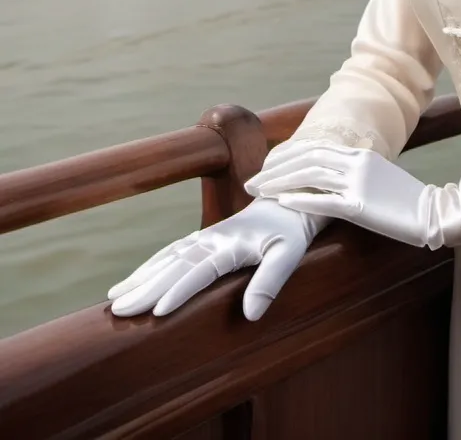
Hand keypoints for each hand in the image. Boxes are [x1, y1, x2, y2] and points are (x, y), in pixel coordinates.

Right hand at [107, 198, 326, 320]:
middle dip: (146, 288)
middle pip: (175, 265)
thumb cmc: (292, 231)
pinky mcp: (206, 238)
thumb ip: (270, 281)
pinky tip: (134, 280)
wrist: (291, 199)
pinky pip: (172, 252)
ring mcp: (207, 237)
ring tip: (115, 298)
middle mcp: (213, 239)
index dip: (179, 291)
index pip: (200, 270)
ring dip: (142, 277)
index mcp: (231, 244)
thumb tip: (250, 315)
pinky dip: (151, 265)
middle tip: (118, 311)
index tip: (156, 311)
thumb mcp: (290, 254)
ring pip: (168, 258)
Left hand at [245, 138, 460, 249]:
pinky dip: (298, 200)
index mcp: (362, 153)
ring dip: (279, 182)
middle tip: (252, 181)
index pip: (314, 147)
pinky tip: (281, 202)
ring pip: (309, 176)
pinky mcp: (361, 206)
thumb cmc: (406, 201)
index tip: (266, 165)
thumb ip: (355, 172)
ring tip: (258, 191)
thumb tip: (330, 178)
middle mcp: (358, 162)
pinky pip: (323, 201)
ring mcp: (359, 183)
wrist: (434, 212)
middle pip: (306, 158)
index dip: (286, 155)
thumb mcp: (379, 176)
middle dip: (274, 168)